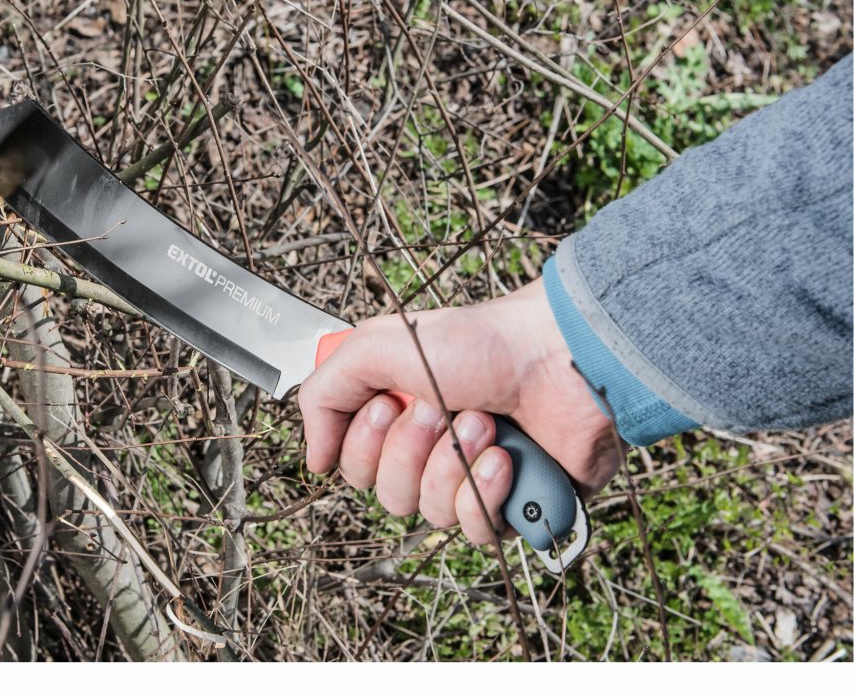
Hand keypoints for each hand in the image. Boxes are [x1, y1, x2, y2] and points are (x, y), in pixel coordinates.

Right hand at [298, 278, 621, 542]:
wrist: (558, 356)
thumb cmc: (482, 342)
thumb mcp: (377, 345)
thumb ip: (324, 394)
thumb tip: (315, 460)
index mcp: (399, 414)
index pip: (353, 467)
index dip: (364, 444)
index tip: (389, 403)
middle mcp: (431, 449)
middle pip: (388, 494)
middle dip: (411, 450)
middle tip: (440, 408)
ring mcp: (472, 478)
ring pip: (430, 514)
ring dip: (452, 465)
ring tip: (485, 423)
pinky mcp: (514, 503)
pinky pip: (476, 530)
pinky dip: (487, 492)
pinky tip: (505, 458)